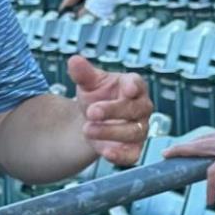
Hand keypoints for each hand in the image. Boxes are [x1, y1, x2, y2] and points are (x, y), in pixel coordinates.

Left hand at [68, 54, 153, 168]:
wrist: (92, 121)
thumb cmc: (97, 96)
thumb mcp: (89, 83)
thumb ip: (83, 73)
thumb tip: (74, 60)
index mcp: (133, 86)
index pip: (137, 84)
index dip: (133, 86)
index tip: (128, 88)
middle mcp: (141, 108)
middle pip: (134, 109)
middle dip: (113, 110)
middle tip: (91, 111)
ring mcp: (139, 129)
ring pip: (132, 132)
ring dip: (110, 131)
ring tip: (87, 129)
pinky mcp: (133, 149)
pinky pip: (132, 154)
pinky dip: (120, 155)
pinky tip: (105, 152)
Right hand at [171, 101, 214, 198]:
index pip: (214, 173)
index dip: (210, 189)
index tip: (210, 201)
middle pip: (197, 146)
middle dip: (180, 151)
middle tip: (164, 155)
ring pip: (204, 139)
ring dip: (189, 145)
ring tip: (176, 150)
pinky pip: (213, 135)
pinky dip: (203, 140)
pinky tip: (202, 145)